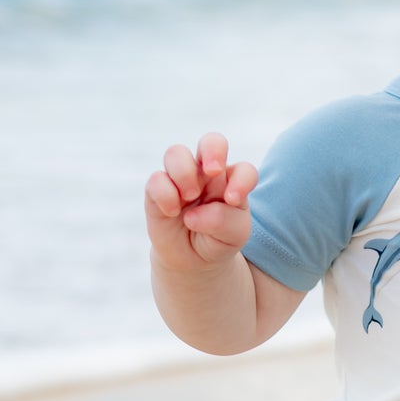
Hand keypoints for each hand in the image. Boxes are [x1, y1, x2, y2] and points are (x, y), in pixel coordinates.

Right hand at [145, 133, 257, 270]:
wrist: (191, 259)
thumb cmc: (218, 240)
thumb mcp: (234, 236)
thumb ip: (223, 221)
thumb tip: (193, 214)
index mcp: (232, 182)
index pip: (243, 170)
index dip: (241, 180)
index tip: (233, 201)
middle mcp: (206, 174)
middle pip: (211, 141)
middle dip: (213, 150)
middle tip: (212, 172)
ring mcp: (180, 179)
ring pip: (176, 152)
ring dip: (184, 173)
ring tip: (189, 196)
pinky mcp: (157, 190)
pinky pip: (156, 179)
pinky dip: (164, 195)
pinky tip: (171, 212)